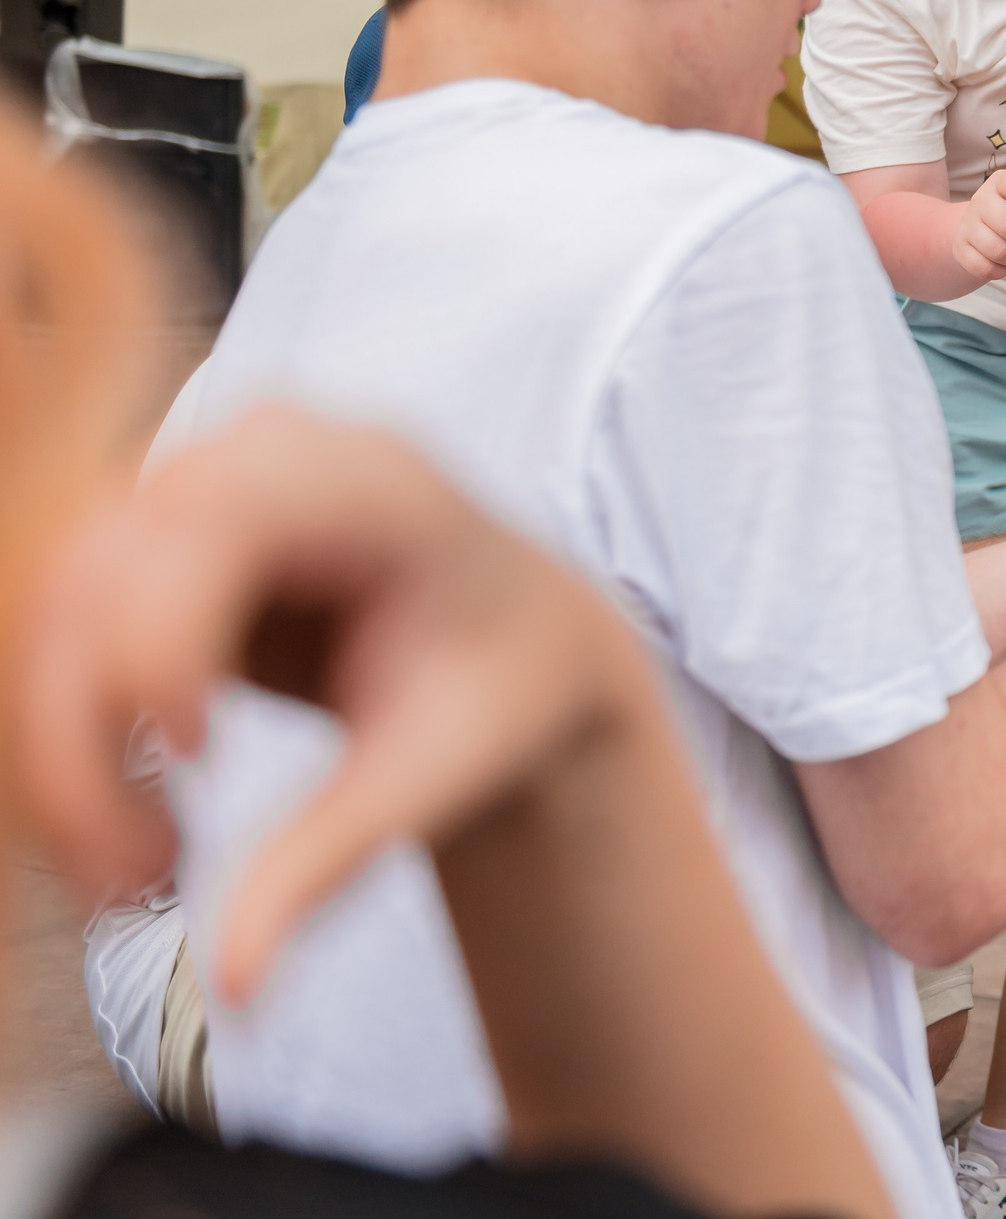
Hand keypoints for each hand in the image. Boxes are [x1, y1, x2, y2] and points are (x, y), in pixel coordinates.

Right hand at [20, 407, 648, 1005]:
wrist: (517, 647)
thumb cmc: (498, 690)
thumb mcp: (437, 775)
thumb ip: (333, 862)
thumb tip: (238, 989)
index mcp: (369, 482)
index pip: (210, 525)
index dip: (164, 640)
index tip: (201, 757)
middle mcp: (263, 457)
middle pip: (99, 578)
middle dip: (88, 743)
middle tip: (141, 887)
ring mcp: (192, 488)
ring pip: (48, 613)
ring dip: (61, 761)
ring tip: (144, 878)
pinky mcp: (148, 543)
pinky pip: (53, 633)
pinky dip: (63, 744)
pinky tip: (126, 832)